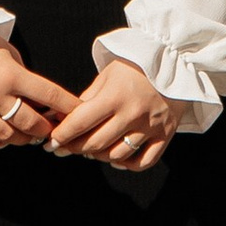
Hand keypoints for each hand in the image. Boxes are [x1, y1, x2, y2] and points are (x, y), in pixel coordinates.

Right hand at [0, 29, 76, 154]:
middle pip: (31, 123)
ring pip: (7, 137)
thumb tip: (42, 104)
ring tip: (25, 134)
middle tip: (49, 129)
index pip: (49, 94)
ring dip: (20, 138)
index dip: (69, 106)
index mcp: (10, 73)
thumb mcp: (7, 53)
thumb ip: (24, 78)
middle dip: (45, 129)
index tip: (81, 113)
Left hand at [46, 56, 177, 164]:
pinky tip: (117, 159)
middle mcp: (133, 114)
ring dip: (99, 156)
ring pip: (117, 155)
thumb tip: (63, 118)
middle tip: (64, 148)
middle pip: (96, 143)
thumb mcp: (108, 75)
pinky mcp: (165, 134)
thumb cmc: (136, 65)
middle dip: (75, 148)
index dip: (63, 135)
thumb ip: (88, 99)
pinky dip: (128, 165)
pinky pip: (144, 161)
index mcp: (115, 95)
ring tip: (90, 150)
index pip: (81, 122)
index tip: (51, 142)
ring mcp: (150, 126)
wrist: (175, 60)